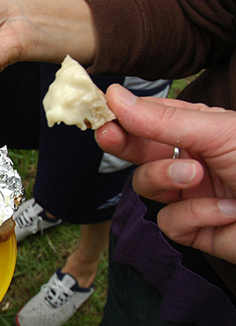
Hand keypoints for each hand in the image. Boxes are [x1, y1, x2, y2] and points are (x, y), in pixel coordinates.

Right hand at [96, 85, 235, 261]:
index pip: (149, 119)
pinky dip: (196, 215)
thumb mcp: (217, 132)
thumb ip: (163, 120)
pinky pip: (171, 221)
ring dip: (166, 179)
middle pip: (138, 152)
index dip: (123, 115)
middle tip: (108, 134)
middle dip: (123, 143)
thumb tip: (115, 96)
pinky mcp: (195, 229)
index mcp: (197, 132)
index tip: (101, 109)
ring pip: (146, 187)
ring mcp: (189, 195)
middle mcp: (188, 161)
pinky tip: (226, 211)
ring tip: (195, 176)